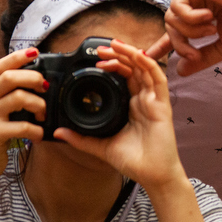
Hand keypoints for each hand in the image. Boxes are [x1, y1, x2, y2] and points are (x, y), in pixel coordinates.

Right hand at [0, 47, 47, 180]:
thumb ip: (9, 96)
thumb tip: (37, 82)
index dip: (17, 57)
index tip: (34, 52)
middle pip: (9, 77)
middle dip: (32, 78)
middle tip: (44, 87)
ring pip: (18, 98)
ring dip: (38, 104)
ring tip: (43, 114)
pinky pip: (21, 126)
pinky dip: (36, 130)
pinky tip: (39, 135)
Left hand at [55, 40, 184, 189]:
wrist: (153, 176)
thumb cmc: (134, 162)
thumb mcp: (101, 147)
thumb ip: (81, 138)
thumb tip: (59, 132)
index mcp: (132, 106)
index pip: (124, 77)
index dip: (112, 65)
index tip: (96, 60)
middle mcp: (144, 100)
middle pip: (133, 69)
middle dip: (119, 55)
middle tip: (102, 49)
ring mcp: (154, 100)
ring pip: (144, 68)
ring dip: (131, 54)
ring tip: (116, 45)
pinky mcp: (162, 104)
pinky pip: (157, 78)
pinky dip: (148, 64)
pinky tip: (137, 55)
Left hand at [164, 0, 221, 75]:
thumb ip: (202, 58)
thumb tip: (179, 72)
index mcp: (200, 15)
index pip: (176, 31)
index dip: (162, 45)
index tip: (148, 56)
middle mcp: (193, 1)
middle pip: (170, 28)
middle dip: (181, 45)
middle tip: (195, 54)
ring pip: (171, 19)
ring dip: (191, 32)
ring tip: (212, 29)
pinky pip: (178, 8)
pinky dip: (192, 18)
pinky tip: (210, 15)